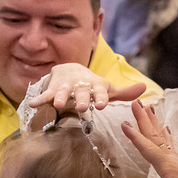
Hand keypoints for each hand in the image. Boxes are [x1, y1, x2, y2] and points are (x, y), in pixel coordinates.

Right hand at [25, 62, 145, 121]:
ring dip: (61, 97)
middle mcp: (81, 85)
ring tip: (57, 104)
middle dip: (82, 98)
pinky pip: (45, 95)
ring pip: (63, 92)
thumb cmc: (92, 86)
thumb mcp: (107, 89)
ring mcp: (66, 87)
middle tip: (82, 106)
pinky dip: (40, 99)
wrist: (69, 70)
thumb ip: (124, 93)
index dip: (102, 97)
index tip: (103, 105)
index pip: (101, 91)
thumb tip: (145, 89)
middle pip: (82, 92)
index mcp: (96, 86)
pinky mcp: (53, 89)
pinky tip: (32, 104)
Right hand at [120, 100, 177, 177]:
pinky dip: (164, 134)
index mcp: (168, 166)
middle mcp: (171, 159)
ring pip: (160, 137)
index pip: (148, 148)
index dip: (135, 136)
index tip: (124, 123)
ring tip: (147, 107)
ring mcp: (176, 160)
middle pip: (154, 136)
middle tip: (135, 102)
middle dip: (143, 119)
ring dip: (152, 122)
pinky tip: (164, 127)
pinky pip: (169, 144)